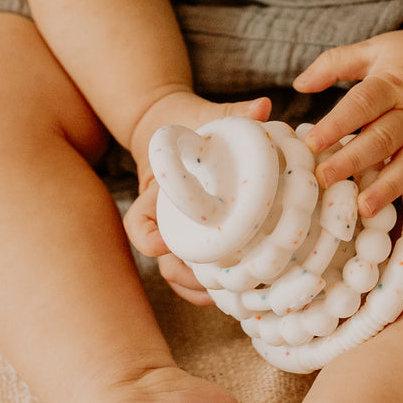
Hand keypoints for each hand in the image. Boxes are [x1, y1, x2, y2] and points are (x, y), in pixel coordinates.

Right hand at [123, 90, 271, 305]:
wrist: (176, 134)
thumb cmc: (193, 125)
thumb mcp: (210, 115)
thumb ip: (234, 112)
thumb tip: (263, 107)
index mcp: (158, 192)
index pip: (138, 223)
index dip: (147, 237)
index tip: (161, 242)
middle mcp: (163, 221)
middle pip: (164, 262)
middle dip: (191, 275)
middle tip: (222, 278)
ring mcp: (176, 237)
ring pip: (179, 277)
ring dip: (204, 289)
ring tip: (237, 292)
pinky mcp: (193, 247)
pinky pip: (194, 279)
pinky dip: (211, 291)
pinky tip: (239, 294)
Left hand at [293, 29, 402, 219]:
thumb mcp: (376, 48)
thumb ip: (335, 63)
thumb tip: (299, 83)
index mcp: (393, 83)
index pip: (363, 103)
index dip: (337, 123)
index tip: (311, 142)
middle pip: (383, 138)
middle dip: (353, 161)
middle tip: (324, 180)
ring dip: (389, 186)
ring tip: (365, 207)